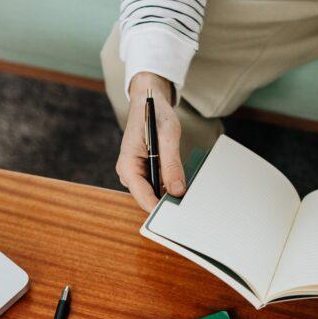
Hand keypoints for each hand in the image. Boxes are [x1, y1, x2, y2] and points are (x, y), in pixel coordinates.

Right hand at [116, 72, 186, 210]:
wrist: (148, 101)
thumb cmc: (155, 114)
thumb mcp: (167, 136)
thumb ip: (171, 164)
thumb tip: (177, 191)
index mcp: (128, 165)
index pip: (143, 197)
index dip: (160, 208)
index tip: (177, 217)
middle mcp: (128, 173)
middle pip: (149, 198)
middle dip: (167, 202)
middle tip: (189, 206)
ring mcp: (136, 174)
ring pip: (154, 193)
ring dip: (169, 194)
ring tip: (188, 194)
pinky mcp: (144, 172)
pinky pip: (158, 185)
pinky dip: (169, 185)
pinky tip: (181, 183)